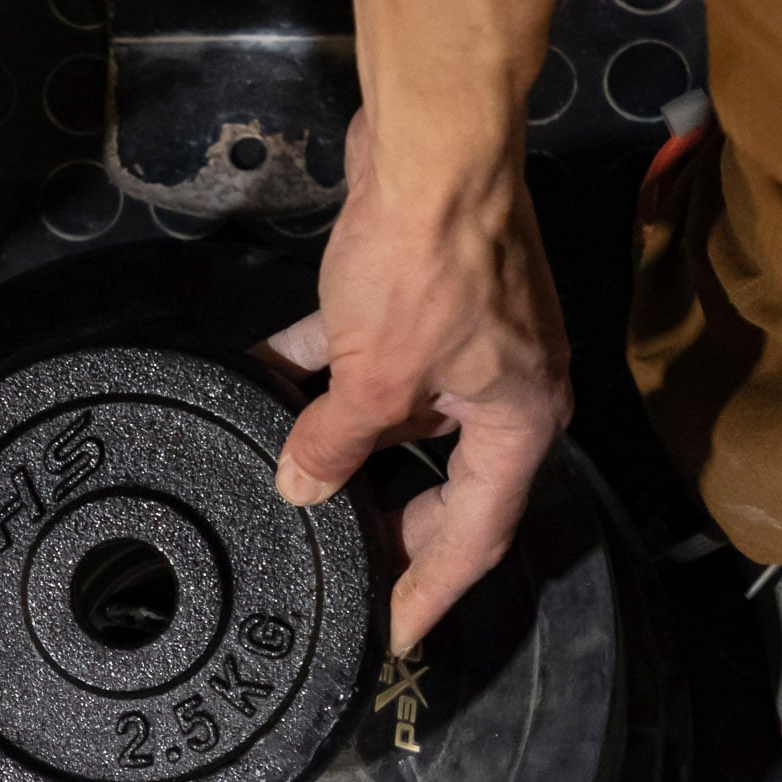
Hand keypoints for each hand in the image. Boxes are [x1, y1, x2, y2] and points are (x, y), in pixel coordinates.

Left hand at [268, 109, 570, 655]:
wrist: (433, 144)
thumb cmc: (427, 263)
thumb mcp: (372, 377)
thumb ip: (334, 444)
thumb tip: (301, 488)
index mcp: (516, 425)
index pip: (473, 537)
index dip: (428, 592)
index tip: (391, 637)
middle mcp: (503, 390)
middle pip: (441, 483)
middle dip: (386, 523)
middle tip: (336, 567)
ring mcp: (466, 343)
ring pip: (401, 420)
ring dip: (346, 446)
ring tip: (288, 483)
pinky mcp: (426, 300)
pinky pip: (371, 357)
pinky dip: (322, 372)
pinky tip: (264, 382)